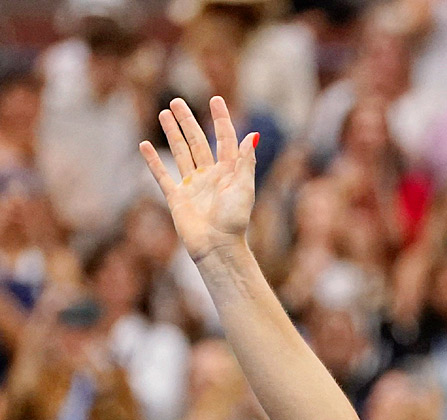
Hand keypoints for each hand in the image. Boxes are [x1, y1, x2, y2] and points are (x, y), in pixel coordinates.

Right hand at [139, 96, 257, 261]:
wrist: (217, 246)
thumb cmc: (235, 220)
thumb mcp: (244, 188)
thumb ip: (246, 161)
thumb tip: (254, 134)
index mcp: (229, 173)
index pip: (224, 139)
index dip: (220, 119)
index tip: (216, 99)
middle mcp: (210, 176)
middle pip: (197, 142)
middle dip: (188, 121)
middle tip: (177, 101)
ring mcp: (192, 186)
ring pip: (181, 153)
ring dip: (172, 133)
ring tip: (164, 113)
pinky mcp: (177, 197)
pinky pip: (162, 175)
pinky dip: (153, 160)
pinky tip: (145, 145)